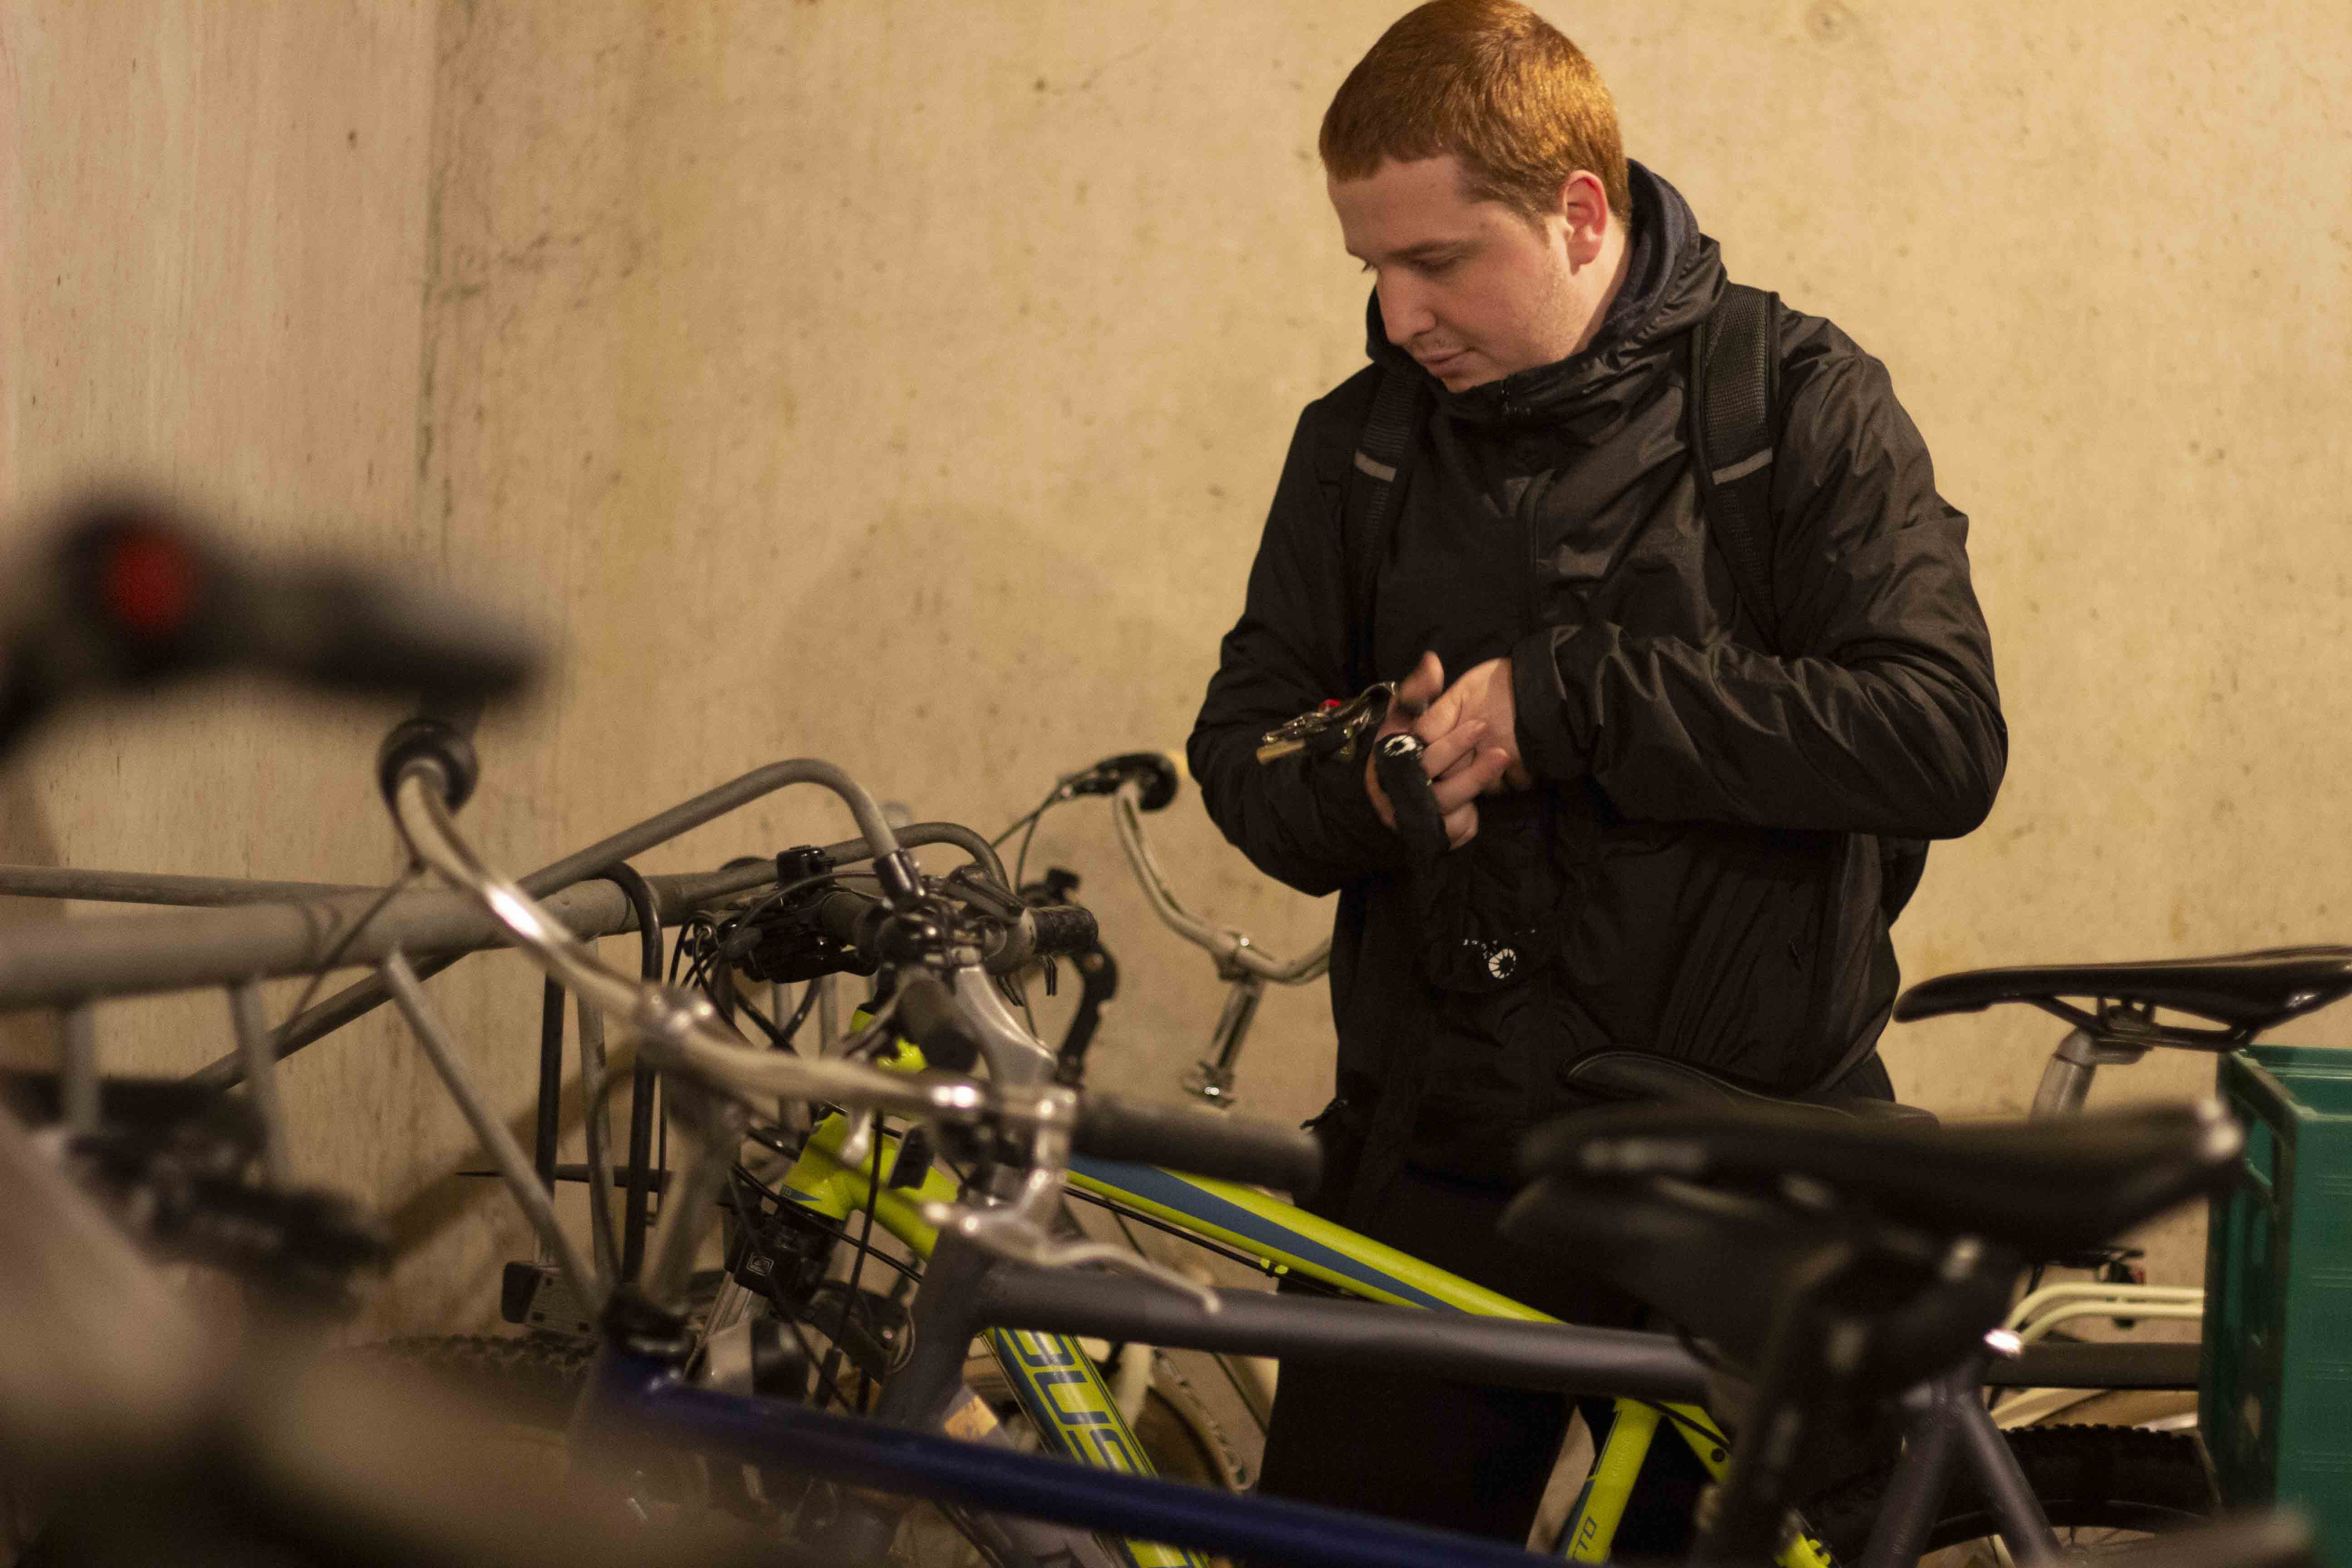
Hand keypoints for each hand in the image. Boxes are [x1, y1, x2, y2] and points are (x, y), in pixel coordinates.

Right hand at [1364, 652, 1514, 847]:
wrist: (1386, 792)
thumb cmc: (1400, 745)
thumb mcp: (1404, 714)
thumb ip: (1417, 689)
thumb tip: (1433, 661)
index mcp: (1391, 762)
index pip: (1423, 757)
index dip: (1452, 744)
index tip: (1480, 724)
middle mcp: (1399, 794)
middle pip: (1438, 788)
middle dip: (1472, 770)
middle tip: (1502, 751)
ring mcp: (1413, 819)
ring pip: (1448, 811)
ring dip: (1475, 788)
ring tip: (1501, 766)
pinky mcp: (1429, 836)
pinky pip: (1454, 833)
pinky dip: (1468, 822)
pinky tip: (1480, 804)